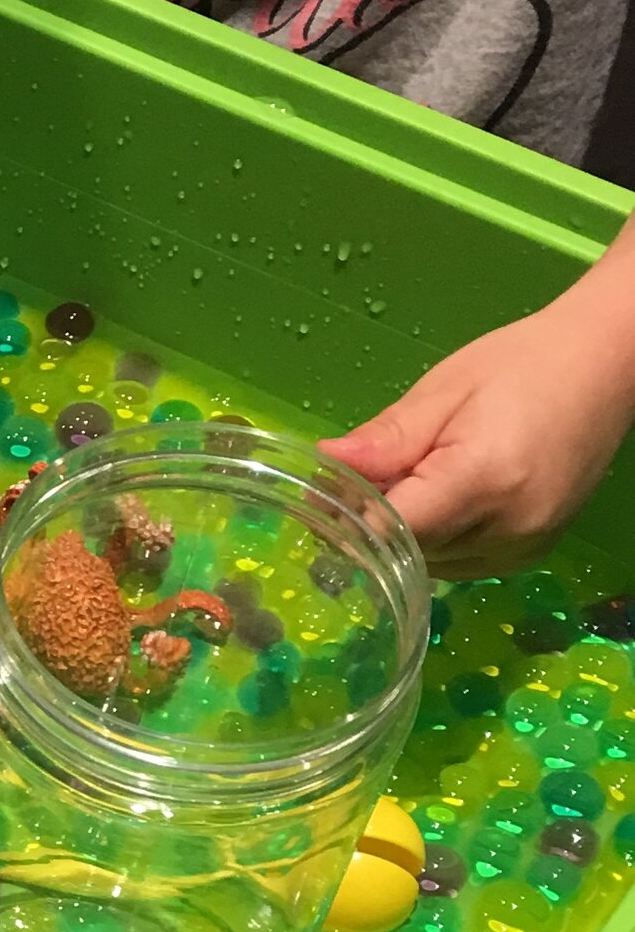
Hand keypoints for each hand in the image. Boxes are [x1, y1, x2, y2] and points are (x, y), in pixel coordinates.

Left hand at [320, 294, 634, 579]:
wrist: (605, 365)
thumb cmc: (522, 366)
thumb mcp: (444, 391)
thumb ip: (386, 439)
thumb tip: (326, 465)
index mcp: (483, 481)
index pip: (392, 530)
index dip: (353, 520)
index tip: (326, 500)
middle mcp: (508, 527)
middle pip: (408, 552)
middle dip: (380, 522)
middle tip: (377, 475)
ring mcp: (524, 547)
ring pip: (429, 565)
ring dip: (410, 534)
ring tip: (424, 478)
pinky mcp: (529, 554)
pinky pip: (458, 563)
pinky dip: (439, 540)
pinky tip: (448, 498)